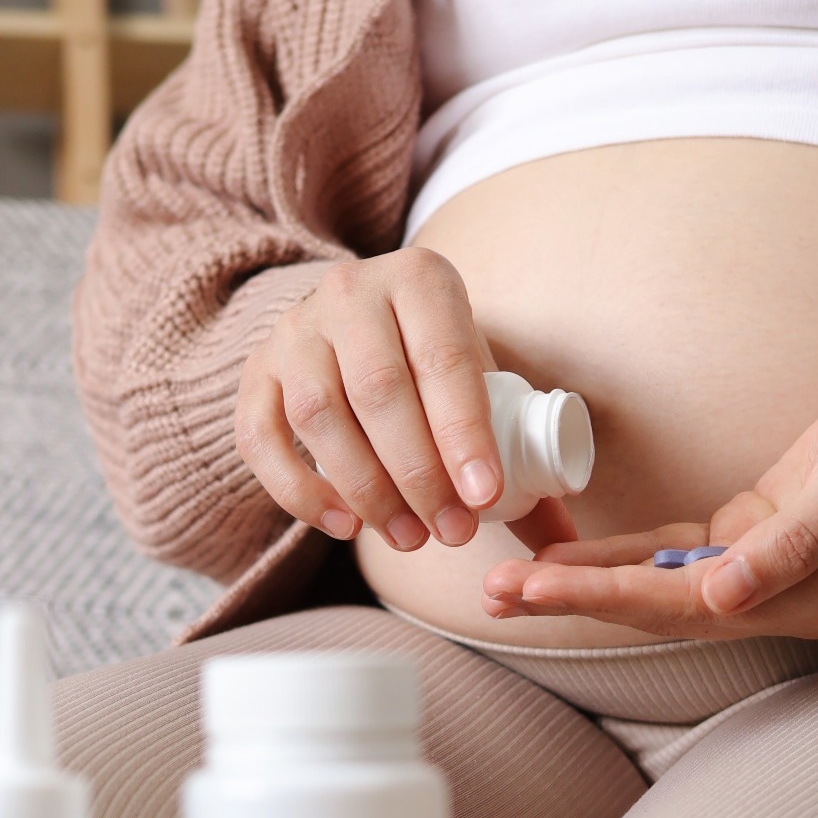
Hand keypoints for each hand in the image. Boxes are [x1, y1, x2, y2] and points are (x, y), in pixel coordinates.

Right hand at [238, 249, 545, 550]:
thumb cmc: (430, 359)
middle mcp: (349, 293)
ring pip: (321, 417)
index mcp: (420, 279)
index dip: (464, 433)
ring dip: (366, 490)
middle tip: (450, 532)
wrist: (351, 320)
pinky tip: (344, 525)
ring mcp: (294, 332)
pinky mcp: (255, 374)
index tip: (486, 499)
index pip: (444, 359)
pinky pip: (263, 439)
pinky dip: (300, 491)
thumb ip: (516, 448)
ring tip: (407, 538)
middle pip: (380, 391)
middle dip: (419, 474)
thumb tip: (563, 536)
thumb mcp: (477, 377)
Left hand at [481, 344, 817, 637]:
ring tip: (510, 584)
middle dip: (575, 599)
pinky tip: (566, 557)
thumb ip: (797, 538)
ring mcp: (764, 572)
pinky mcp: (751, 537)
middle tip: (496, 593)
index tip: (540, 587)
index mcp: (812, 596)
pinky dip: (618, 557)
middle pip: (659, 607)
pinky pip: (672, 556)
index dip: (606, 596)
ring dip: (585, 584)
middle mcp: (781, 598)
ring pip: (657, 587)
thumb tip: (724, 596)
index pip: (686, 606)